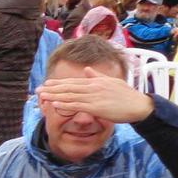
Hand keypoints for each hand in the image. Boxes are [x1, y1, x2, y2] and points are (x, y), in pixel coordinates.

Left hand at [37, 69, 153, 123]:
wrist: (139, 106)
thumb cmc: (127, 96)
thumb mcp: (111, 82)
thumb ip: (97, 76)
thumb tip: (86, 69)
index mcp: (96, 81)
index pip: (73, 82)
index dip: (59, 83)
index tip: (46, 84)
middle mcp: (93, 87)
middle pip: (68, 88)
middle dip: (52, 89)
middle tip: (37, 90)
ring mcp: (94, 97)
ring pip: (70, 96)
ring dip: (54, 96)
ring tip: (42, 96)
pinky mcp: (97, 107)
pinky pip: (77, 106)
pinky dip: (65, 105)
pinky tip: (54, 105)